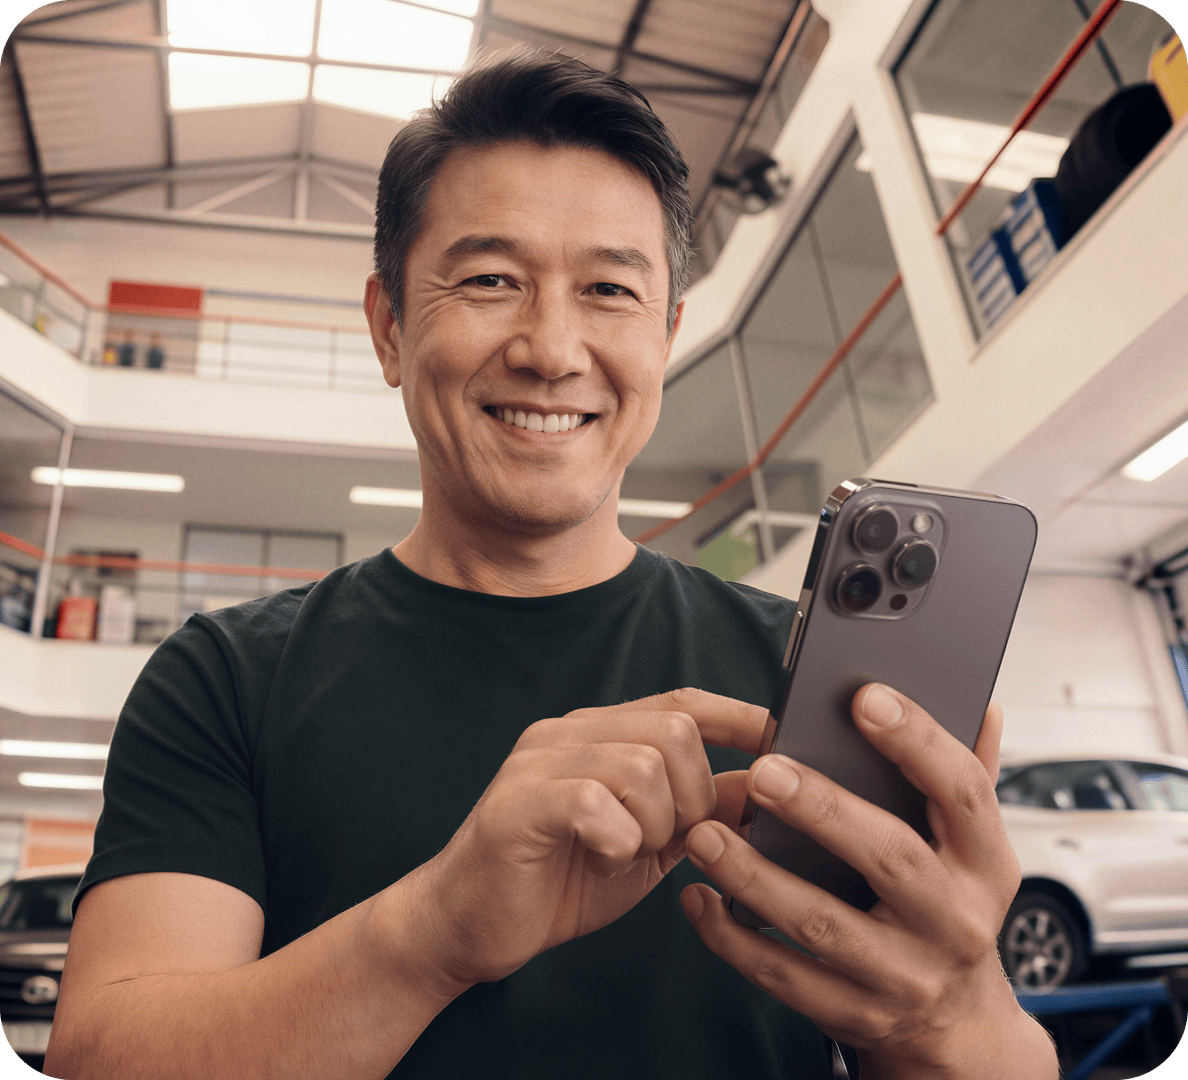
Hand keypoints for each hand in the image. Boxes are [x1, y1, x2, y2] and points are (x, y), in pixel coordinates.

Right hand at [400, 688, 766, 990]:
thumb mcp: (647, 843)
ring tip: (628, 855)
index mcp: (600, 733)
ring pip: (642, 765)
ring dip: (655, 826)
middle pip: (674, 730)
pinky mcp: (519, 801)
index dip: (739, 718)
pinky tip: (601, 863)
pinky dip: (617, 844)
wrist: (468, 925)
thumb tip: (761, 788)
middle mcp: (569, 732)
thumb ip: (697, 811)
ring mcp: (540, 761)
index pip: (683, 702)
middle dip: (694, 797)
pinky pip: (597, 804)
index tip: (783, 741)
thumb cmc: (559, 881)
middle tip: (670, 841)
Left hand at [678, 684, 1057, 1079]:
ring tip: (704, 834)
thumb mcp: (973, 849)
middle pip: (890, 858)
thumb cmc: (948, 907)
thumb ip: (969, 776)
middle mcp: (955, 921)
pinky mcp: (856, 1015)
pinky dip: (733, 939)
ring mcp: (906, 976)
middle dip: (823, 810)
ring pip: (823, 924)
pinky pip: (785, 978)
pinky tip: (698, 898)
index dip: (917, 740)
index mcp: (986, 863)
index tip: (862, 697)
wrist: (958, 1026)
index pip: (962, 790)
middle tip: (763, 771)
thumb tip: (983, 706)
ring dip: (756, 877)